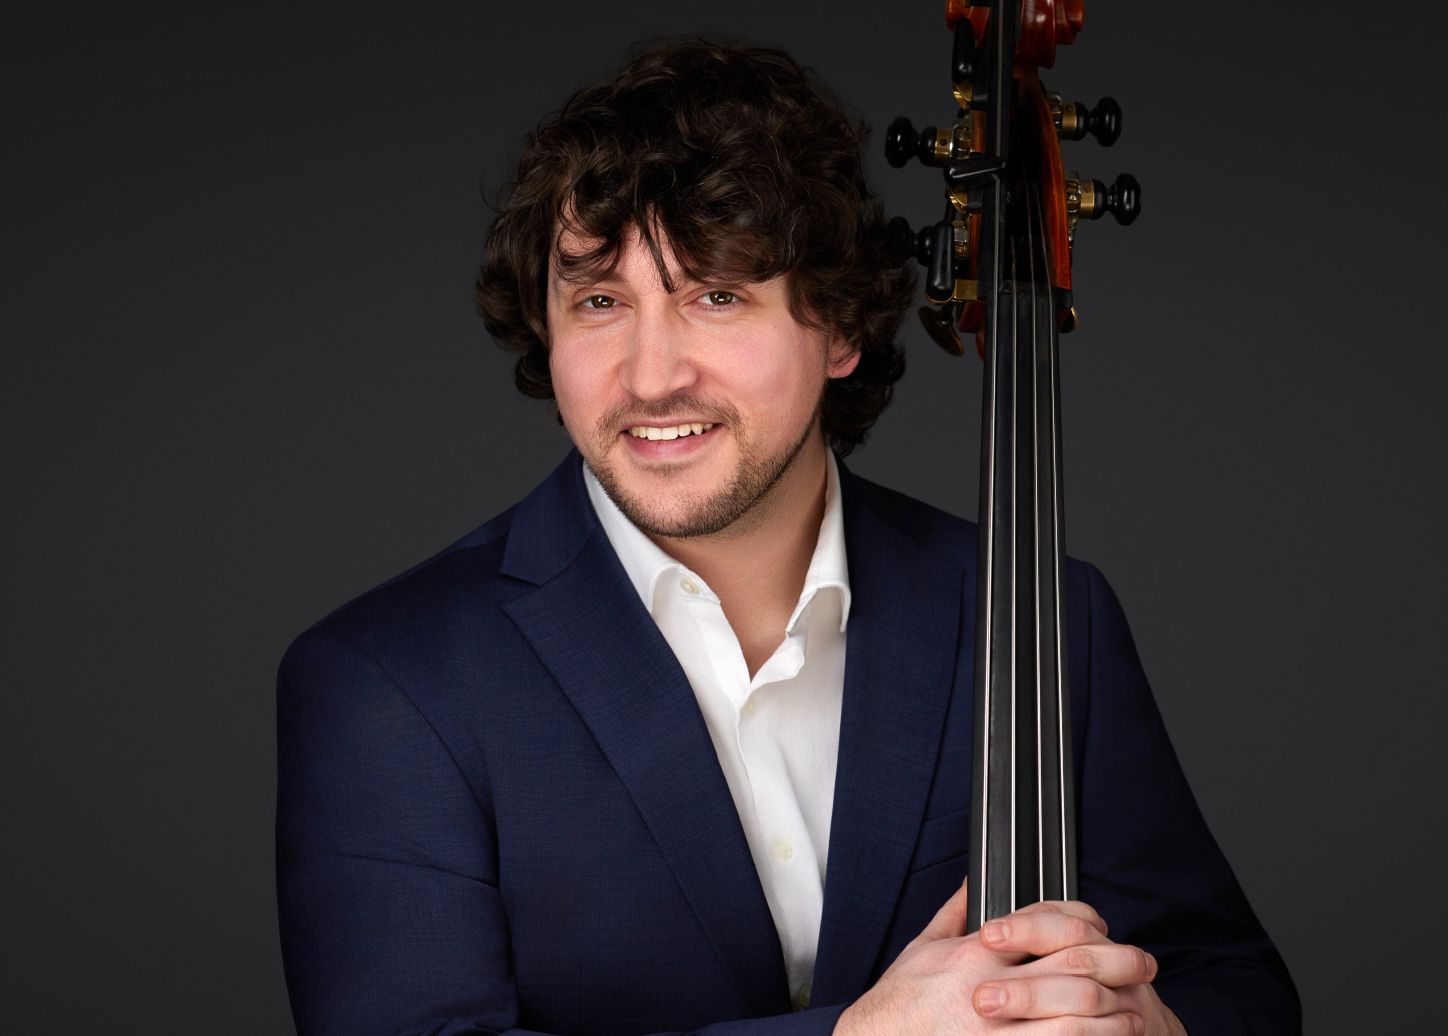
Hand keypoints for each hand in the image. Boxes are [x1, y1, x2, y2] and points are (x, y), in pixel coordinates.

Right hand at [834, 880, 1186, 1034]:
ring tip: (1133, 1016)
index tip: (1102, 930)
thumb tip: (975, 883)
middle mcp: (990, 988)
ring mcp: (997, 1032)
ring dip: (1113, 1015)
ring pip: (1075, 1016)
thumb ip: (954, 913)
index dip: (1085, 923)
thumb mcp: (921, 948)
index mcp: (974, 952)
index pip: (1044, 923)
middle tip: (1142, 966)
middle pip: (1072, 963)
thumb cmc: (896, 1005)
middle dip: (1116, 962)